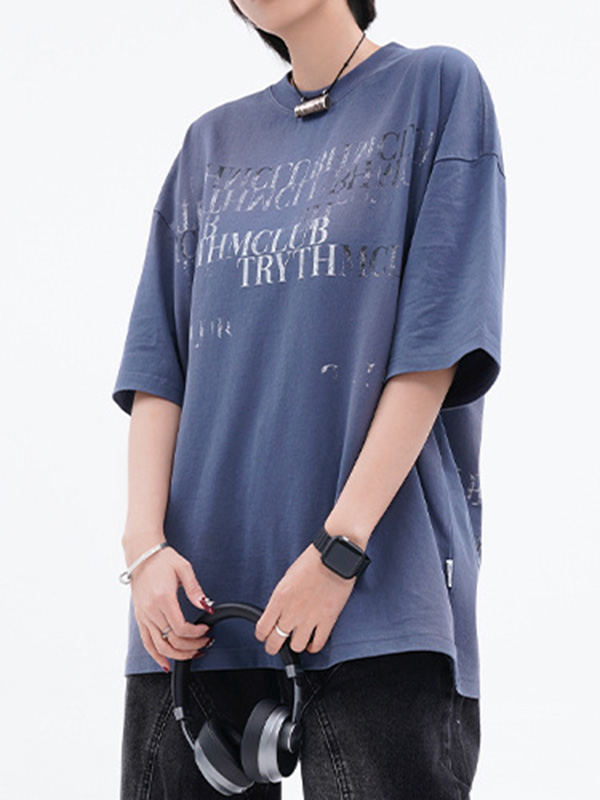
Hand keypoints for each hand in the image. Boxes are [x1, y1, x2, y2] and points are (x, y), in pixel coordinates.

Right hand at [129, 545, 213, 670]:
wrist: (142, 555)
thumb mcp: (184, 569)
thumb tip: (206, 607)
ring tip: (192, 654)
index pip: (180, 628)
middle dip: (191, 646)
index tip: (206, 630)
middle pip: (171, 640)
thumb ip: (195, 590)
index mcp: (163, 598)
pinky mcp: (140, 618)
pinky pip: (146, 643)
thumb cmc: (163, 560)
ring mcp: (143, 616)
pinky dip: (156, 656)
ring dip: (177, 655)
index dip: (196, 634)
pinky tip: (166, 663)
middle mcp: (151, 610)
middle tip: (205, 643)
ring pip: (159, 646)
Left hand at [255, 543, 356, 655]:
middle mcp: (292, 611)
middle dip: (273, 647)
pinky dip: (314, 647)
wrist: (334, 557)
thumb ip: (281, 598)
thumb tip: (278, 612)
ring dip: (295, 645)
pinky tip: (312, 644)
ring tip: (297, 640)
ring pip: (297, 647)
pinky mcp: (328, 620)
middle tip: (275, 646)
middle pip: (275, 642)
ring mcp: (310, 618)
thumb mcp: (287, 578)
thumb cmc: (312, 562)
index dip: (262, 635)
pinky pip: (318, 644)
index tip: (264, 635)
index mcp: (279, 599)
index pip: (262, 628)